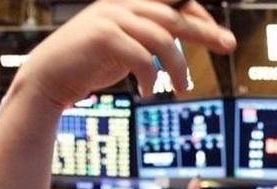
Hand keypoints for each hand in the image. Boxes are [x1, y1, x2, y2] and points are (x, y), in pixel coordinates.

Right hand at [15, 0, 235, 107]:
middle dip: (205, 32)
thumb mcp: (127, 47)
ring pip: (163, 37)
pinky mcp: (102, 36)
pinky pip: (142, 55)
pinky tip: (150, 91)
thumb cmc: (91, 63)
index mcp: (129, 4)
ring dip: (179, 66)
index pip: (175, 2)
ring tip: (183, 88)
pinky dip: (152, 76)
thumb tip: (186, 39)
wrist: (49, 78)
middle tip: (228, 45)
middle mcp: (121, 4)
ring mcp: (110, 17)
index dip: (200, 16)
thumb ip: (152, 39)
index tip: (219, 36)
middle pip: (174, 16)